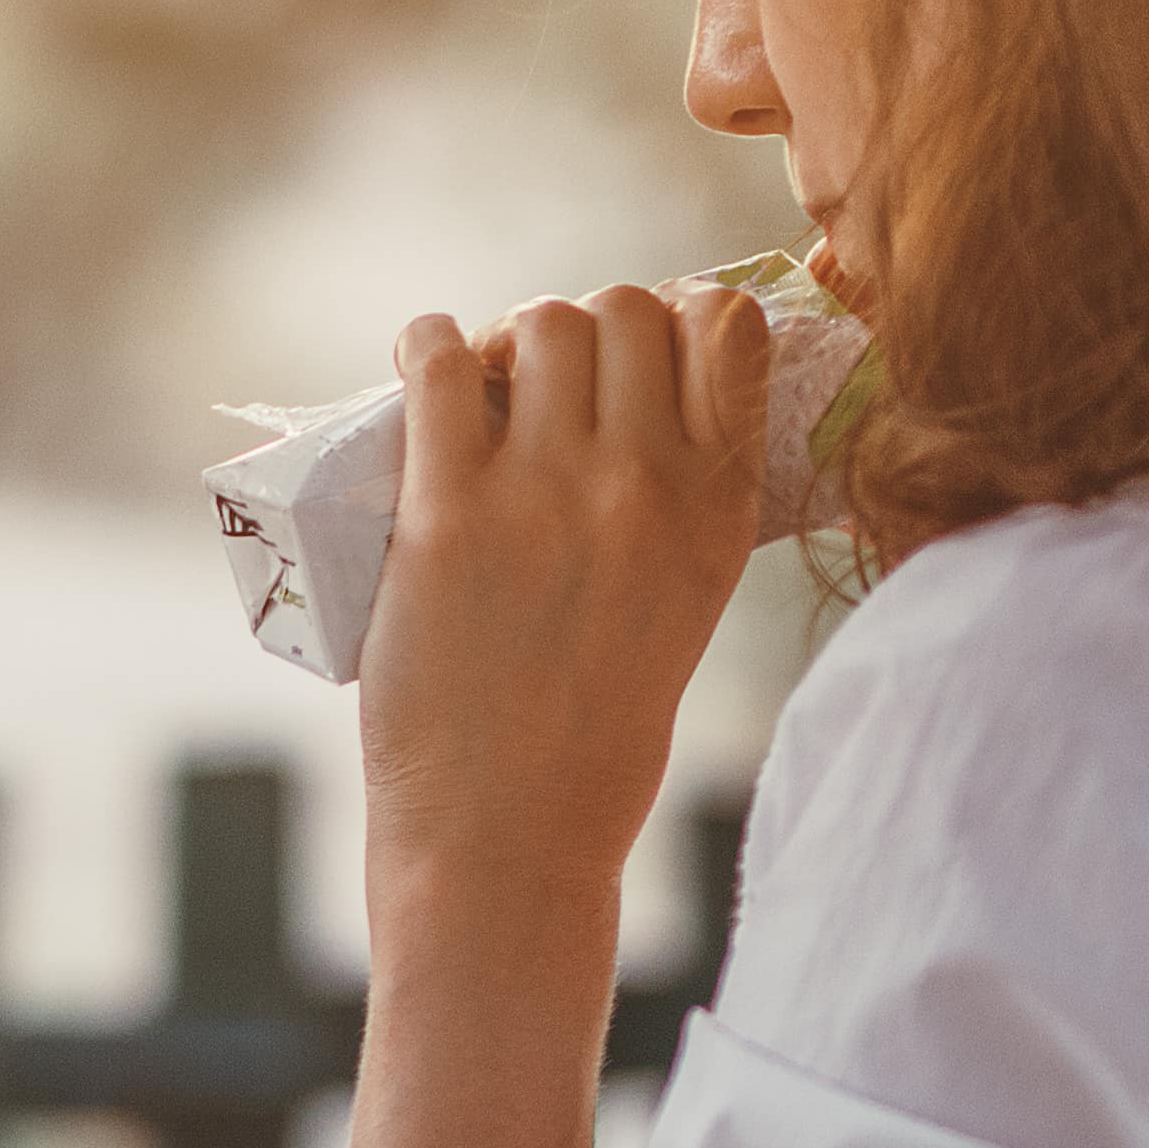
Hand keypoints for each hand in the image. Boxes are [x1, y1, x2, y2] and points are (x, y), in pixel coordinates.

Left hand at [357, 279, 770, 942]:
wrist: (509, 837)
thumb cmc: (589, 739)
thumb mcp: (683, 607)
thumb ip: (678, 508)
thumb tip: (632, 410)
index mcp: (722, 505)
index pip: (730, 326)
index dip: (674, 317)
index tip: (629, 360)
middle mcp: (650, 483)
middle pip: (626, 310)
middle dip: (579, 332)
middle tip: (535, 389)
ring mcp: (549, 493)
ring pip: (543, 324)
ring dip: (506, 341)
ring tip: (480, 395)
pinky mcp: (449, 515)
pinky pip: (439, 365)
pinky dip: (425, 345)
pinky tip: (418, 363)